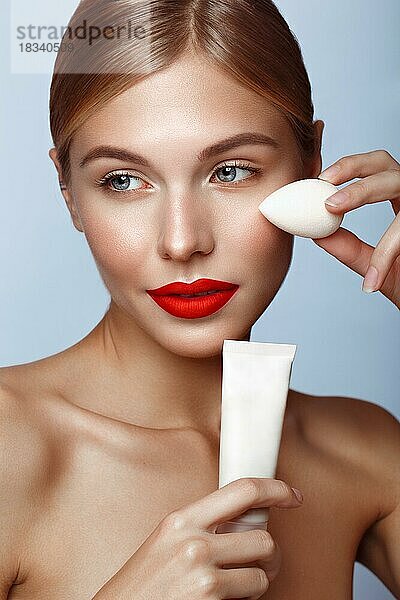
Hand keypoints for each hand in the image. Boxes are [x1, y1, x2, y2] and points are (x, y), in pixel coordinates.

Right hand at [91, 477, 303, 599]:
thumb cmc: (143, 586)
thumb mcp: (166, 542)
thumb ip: (202, 527)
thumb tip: (247, 520)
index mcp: (181, 520)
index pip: (242, 490)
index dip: (275, 489)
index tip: (291, 495)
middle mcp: (193, 543)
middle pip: (263, 537)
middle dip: (269, 555)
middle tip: (261, 563)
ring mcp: (202, 574)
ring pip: (262, 573)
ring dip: (257, 581)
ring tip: (236, 587)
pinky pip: (251, 597)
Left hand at [313, 149, 399, 308]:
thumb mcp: (377, 266)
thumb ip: (351, 250)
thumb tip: (318, 236)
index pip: (372, 171)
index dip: (346, 169)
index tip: (318, 180)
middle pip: (383, 161)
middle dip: (350, 168)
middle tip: (322, 185)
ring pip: (395, 181)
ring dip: (360, 191)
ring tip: (333, 207)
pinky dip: (388, 250)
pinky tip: (373, 276)